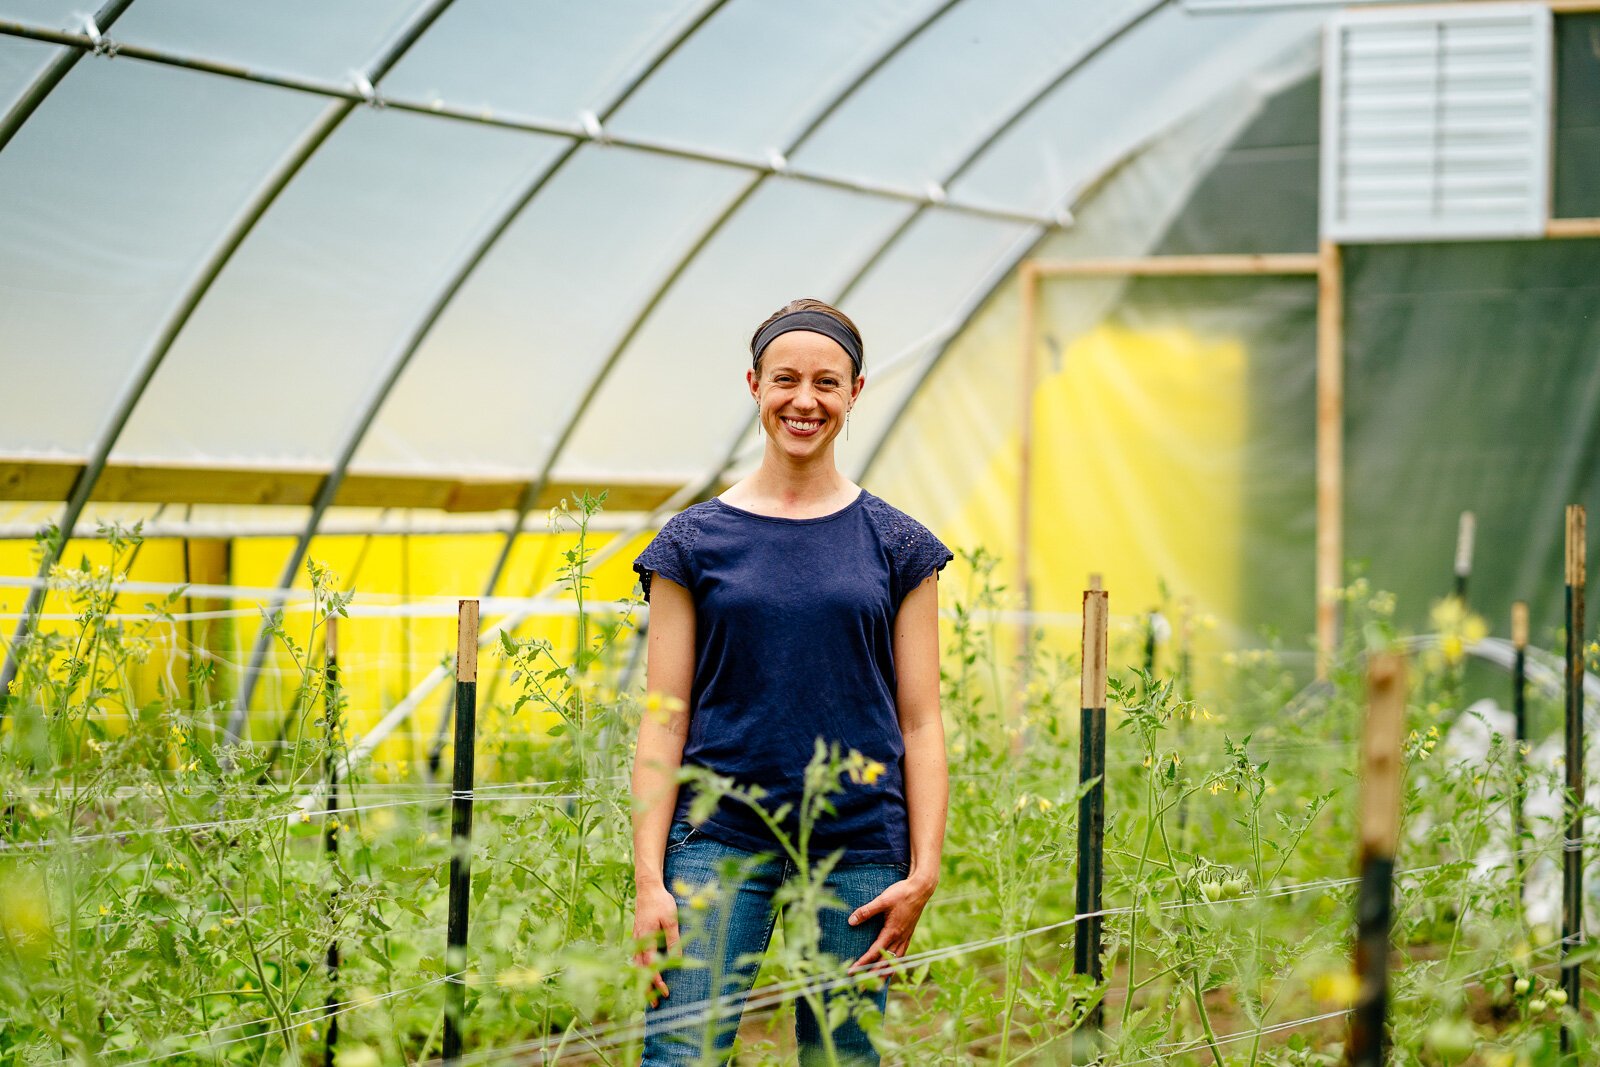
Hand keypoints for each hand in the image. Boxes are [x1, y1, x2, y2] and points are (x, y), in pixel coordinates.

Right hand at [633, 884, 679, 1005]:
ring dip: (642, 980)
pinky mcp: (637, 936)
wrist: (648, 888)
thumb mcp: (672, 920)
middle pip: (641, 970)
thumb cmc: (661, 902)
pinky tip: (644, 974)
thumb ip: (673, 940)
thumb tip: (678, 959)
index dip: (657, 982)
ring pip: (636, 965)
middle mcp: (638, 941)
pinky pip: (636, 957)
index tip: (665, 993)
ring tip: (647, 995)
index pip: (651, 966)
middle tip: (654, 1005)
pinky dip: (640, 969)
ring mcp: (636, 939)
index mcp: (647, 938)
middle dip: (647, 988)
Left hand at [845, 875, 935, 978]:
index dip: (862, 963)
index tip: (851, 972)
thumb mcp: (882, 900)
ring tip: (877, 985)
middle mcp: (899, 939)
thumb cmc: (902, 893)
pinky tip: (892, 968)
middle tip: (861, 987)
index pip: (874, 953)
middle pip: (885, 963)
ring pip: (894, 962)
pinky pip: (901, 955)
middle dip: (872, 976)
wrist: (921, 889)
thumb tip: (851, 921)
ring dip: (884, 974)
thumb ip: (866, 911)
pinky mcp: (909, 935)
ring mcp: (905, 938)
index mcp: (892, 932)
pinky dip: (895, 965)